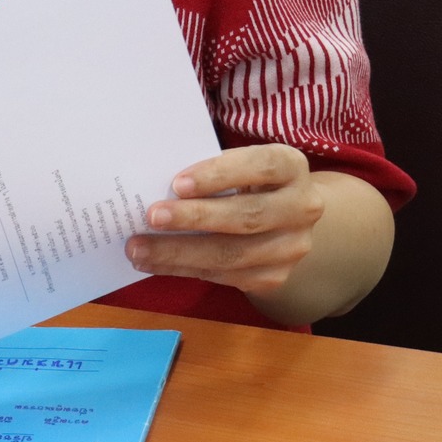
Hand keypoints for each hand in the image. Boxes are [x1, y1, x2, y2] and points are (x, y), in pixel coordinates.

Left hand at [125, 144, 325, 296]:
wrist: (287, 219)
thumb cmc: (249, 180)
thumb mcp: (241, 164)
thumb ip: (212, 169)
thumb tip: (155, 182)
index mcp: (291, 166)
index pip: (261, 167)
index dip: (220, 174)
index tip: (178, 183)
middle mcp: (301, 208)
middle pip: (246, 216)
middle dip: (194, 218)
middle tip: (152, 217)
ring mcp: (291, 247)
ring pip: (232, 254)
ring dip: (179, 252)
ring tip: (139, 249)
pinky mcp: (274, 277)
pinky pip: (224, 276)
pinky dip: (183, 269)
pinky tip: (154, 263)